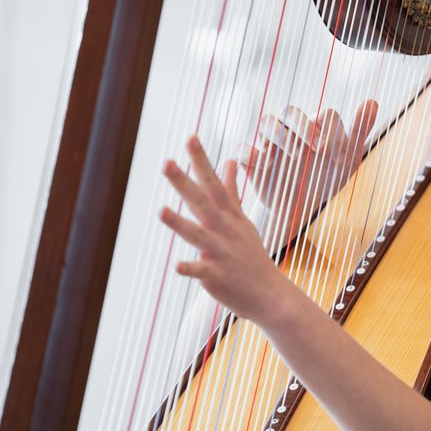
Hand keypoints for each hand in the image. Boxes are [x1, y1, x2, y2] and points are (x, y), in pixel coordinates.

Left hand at [160, 136, 293, 322]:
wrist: (269, 293)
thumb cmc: (251, 255)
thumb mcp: (242, 219)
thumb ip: (232, 190)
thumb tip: (231, 160)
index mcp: (228, 216)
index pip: (213, 183)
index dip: (201, 161)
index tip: (190, 137)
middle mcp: (224, 230)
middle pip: (202, 203)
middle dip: (185, 183)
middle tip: (167, 163)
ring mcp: (221, 252)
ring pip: (198, 235)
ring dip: (179, 223)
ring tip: (161, 211)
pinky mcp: (217, 276)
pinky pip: (202, 271)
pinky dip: (190, 268)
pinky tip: (177, 266)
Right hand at [241, 99, 377, 245]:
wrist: (300, 208)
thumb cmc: (325, 178)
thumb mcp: (347, 160)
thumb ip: (359, 131)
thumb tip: (373, 101)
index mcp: (316, 126)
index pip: (324, 115)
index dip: (333, 132)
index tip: (338, 156)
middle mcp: (291, 129)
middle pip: (291, 111)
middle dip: (305, 127)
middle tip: (319, 149)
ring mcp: (269, 143)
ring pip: (267, 122)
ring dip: (281, 136)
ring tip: (296, 157)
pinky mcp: (251, 160)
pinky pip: (243, 150)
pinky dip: (252, 154)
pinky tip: (266, 165)